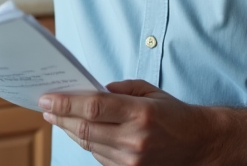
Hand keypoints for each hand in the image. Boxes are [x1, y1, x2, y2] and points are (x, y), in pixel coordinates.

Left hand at [39, 80, 246, 165]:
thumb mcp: (150, 92)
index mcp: (140, 113)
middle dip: (61, 116)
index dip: (66, 102)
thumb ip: (121, 89)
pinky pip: (99, 156)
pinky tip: (79, 131)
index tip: (47, 97)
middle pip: (85, 128)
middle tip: (46, 106)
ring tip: (57, 117)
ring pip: (89, 144)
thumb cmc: (174, 115)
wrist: (200, 145)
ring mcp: (131, 159)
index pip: (93, 106)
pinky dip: (86, 142)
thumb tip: (93, 88)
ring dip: (70, 130)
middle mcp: (134, 138)